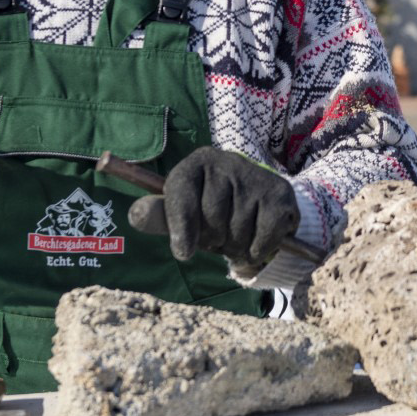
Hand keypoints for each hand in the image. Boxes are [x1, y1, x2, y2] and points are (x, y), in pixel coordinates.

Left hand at [128, 145, 299, 264]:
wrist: (257, 199)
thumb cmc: (210, 208)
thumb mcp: (182, 211)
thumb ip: (158, 216)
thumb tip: (136, 214)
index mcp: (196, 164)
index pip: (182, 194)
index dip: (182, 227)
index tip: (184, 252)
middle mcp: (227, 162)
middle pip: (213, 219)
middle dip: (213, 239)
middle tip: (218, 234)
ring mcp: (256, 177)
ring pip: (238, 233)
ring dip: (236, 247)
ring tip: (236, 235)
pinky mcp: (280, 194)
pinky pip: (263, 239)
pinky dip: (257, 251)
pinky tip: (255, 239)